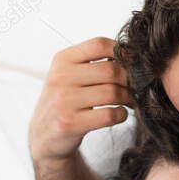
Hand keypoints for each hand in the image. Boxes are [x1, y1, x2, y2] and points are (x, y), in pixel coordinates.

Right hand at [28, 36, 134, 163]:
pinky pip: (109, 115)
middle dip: (130, 80)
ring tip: (129, 101)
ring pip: (112, 93)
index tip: (132, 63)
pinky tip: (120, 114)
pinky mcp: (70, 123)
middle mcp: (61, 77)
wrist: (43, 135)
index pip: (99, 44)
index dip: (122, 51)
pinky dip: (121, 115)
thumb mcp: (69, 74)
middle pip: (110, 70)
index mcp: (63, 59)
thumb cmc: (65, 101)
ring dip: (128, 98)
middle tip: (135, 88)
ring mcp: (64, 101)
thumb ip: (93, 62)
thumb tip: (130, 55)